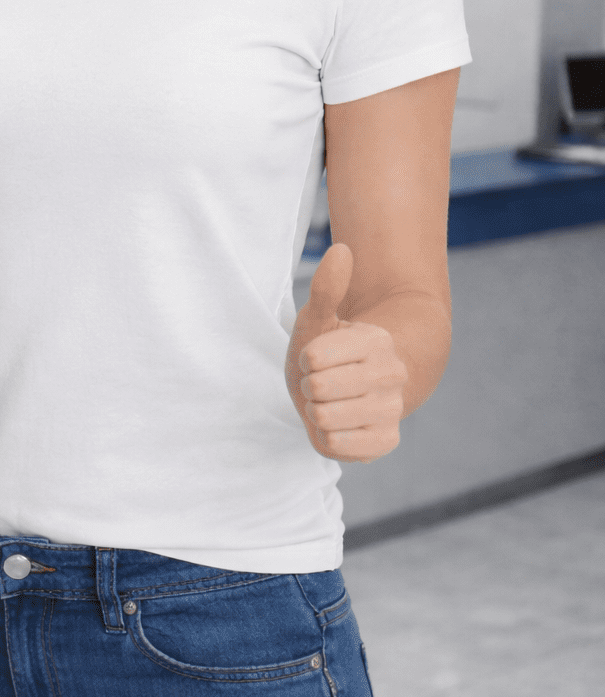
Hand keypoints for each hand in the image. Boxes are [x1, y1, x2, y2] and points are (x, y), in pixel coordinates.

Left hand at [285, 243, 407, 462]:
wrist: (344, 392)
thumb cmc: (326, 353)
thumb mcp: (317, 319)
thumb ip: (326, 287)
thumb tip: (341, 250)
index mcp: (377, 341)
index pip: (313, 358)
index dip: (304, 359)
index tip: (316, 358)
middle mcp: (392, 375)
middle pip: (317, 389)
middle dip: (308, 387)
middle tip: (321, 383)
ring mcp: (391, 410)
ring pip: (324, 419)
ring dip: (315, 412)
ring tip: (329, 403)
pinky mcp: (385, 442)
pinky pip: (335, 446)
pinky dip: (325, 438)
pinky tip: (337, 425)